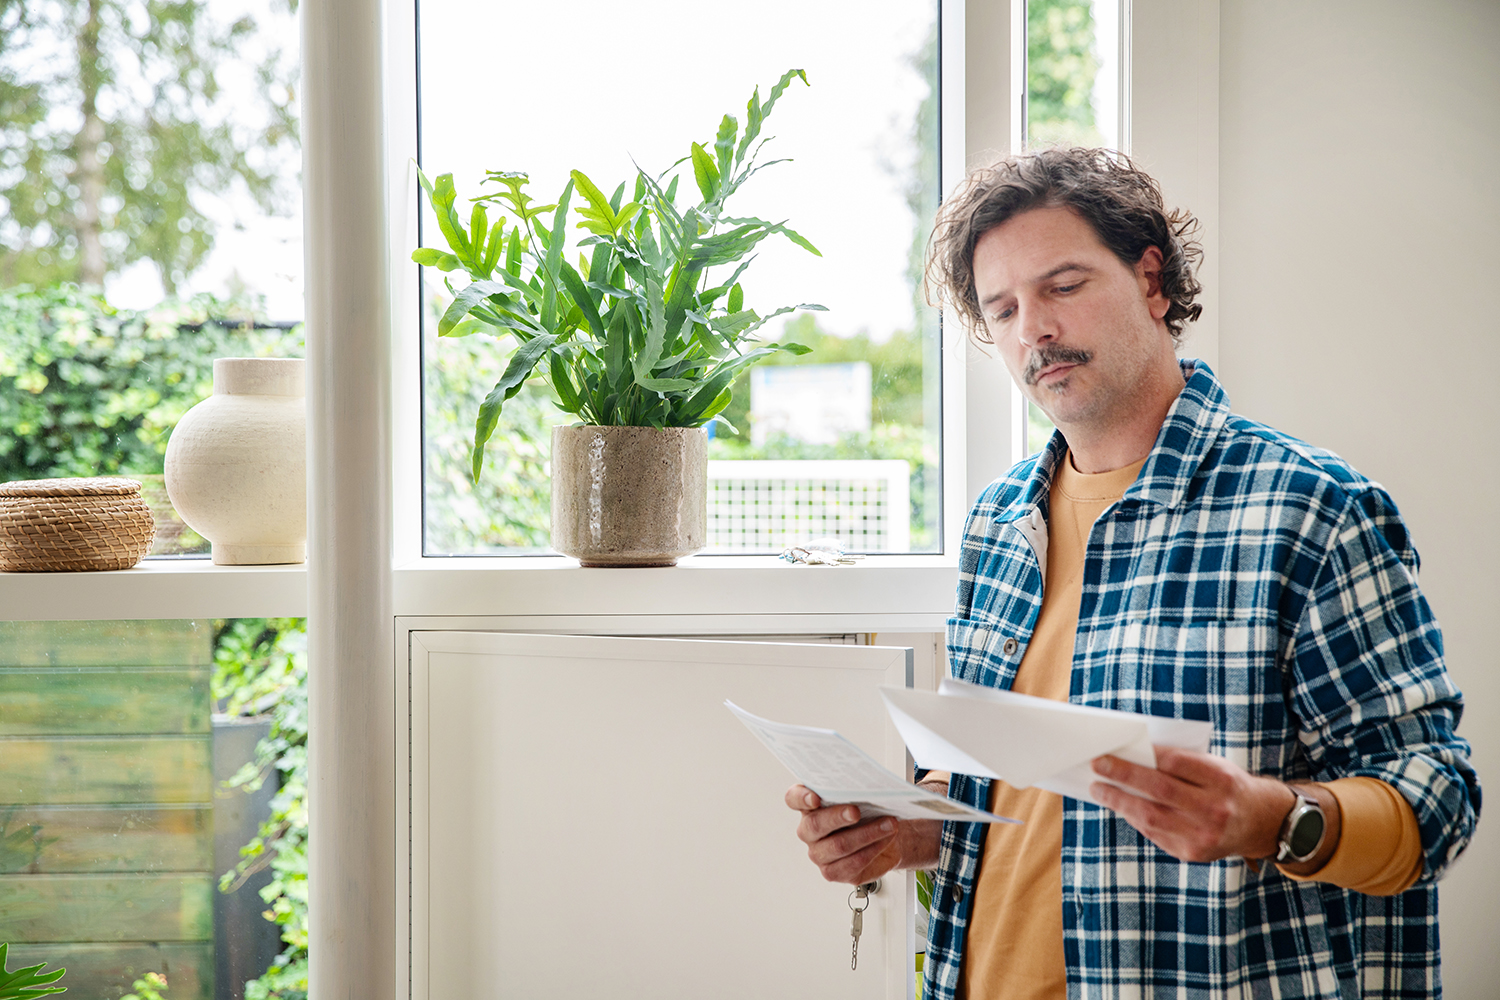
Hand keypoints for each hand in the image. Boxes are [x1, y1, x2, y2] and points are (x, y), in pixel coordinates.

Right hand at [785, 784, 941, 883]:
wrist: (885, 835)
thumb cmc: (868, 811)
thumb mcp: (861, 796)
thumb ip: (855, 791)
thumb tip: (868, 787)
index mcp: (809, 806)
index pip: (793, 799)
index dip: (801, 798)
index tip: (815, 798)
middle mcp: (808, 830)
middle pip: (815, 824)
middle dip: (837, 817)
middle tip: (856, 811)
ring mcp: (818, 853)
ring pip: (839, 845)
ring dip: (867, 834)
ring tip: (888, 824)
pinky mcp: (833, 872)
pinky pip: (852, 863)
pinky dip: (873, 849)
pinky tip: (885, 839)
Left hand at [1089, 746, 1294, 862]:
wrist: (1261, 823)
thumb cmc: (1227, 786)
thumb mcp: (1214, 765)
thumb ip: (1180, 762)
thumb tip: (1132, 757)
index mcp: (1222, 779)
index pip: (1176, 763)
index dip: (1144, 755)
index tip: (1117, 748)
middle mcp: (1215, 809)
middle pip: (1160, 790)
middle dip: (1123, 776)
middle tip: (1097, 765)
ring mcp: (1204, 835)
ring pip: (1151, 816)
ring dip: (1119, 801)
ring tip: (1099, 789)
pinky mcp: (1193, 853)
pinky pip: (1155, 834)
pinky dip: (1135, 818)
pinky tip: (1122, 807)